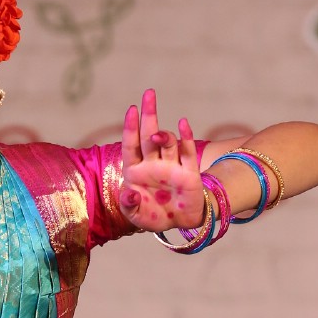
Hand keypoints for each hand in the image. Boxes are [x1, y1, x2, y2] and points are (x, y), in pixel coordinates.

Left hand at [118, 89, 203, 234]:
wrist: (178, 223)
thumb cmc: (152, 215)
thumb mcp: (135, 215)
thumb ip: (129, 205)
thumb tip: (129, 194)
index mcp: (135, 170)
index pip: (131, 145)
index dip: (131, 128)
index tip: (132, 110)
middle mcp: (152, 164)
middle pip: (148, 135)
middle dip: (149, 115)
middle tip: (149, 94)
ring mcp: (171, 166)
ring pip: (167, 143)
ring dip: (163, 136)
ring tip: (158, 135)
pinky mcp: (189, 172)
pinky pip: (187, 152)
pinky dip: (185, 137)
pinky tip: (182, 123)